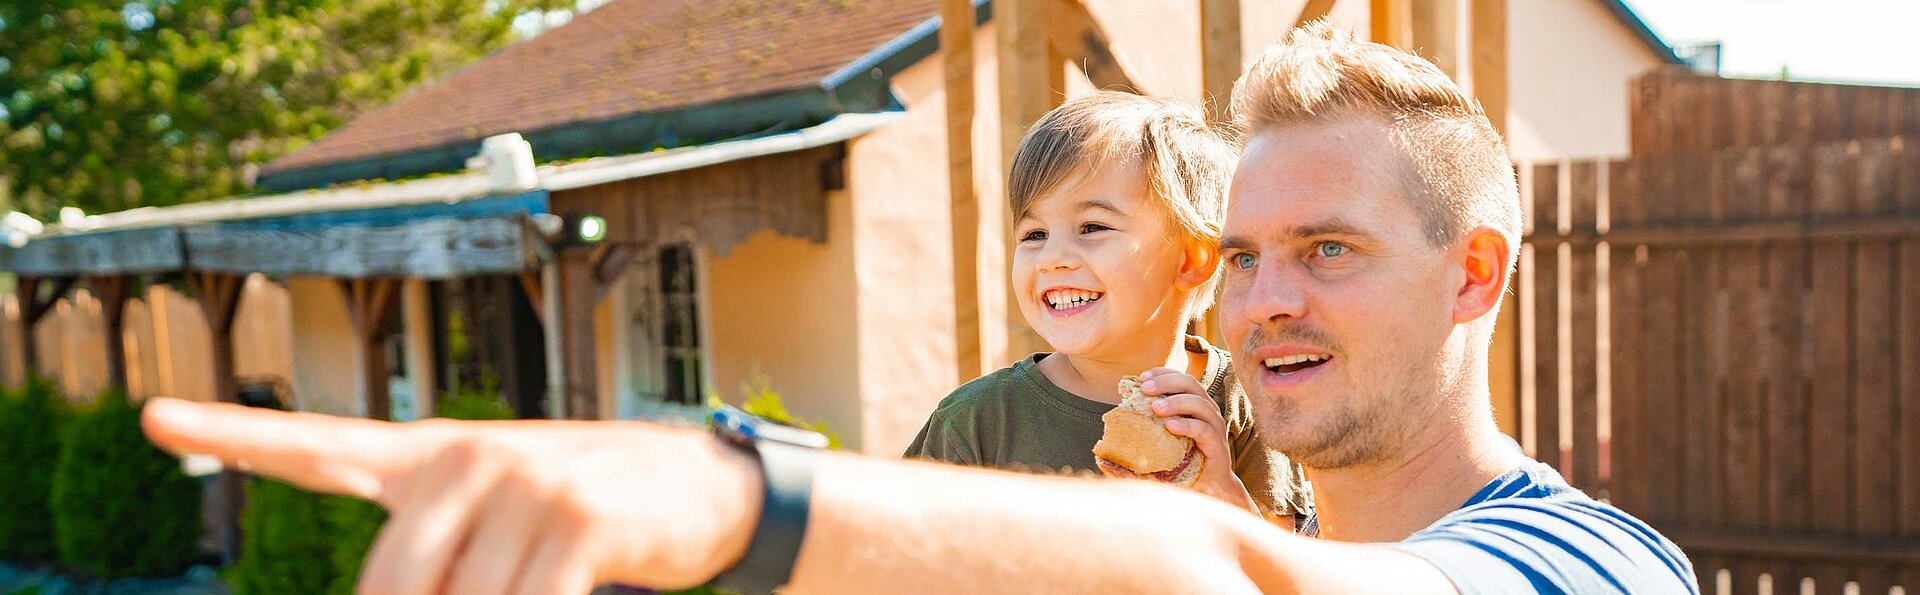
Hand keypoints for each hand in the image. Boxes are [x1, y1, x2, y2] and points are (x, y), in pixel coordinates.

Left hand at [139, 398, 762, 593]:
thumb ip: (437, 554)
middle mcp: (469, 457)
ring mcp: (524, 483)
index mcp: (436, 455)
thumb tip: (401, 594)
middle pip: (395, 584)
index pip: (320, 446)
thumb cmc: (586, 515)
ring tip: (539, 579)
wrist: (700, 491)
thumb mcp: (503, 523)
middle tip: (486, 591)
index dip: (234, 436)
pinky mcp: (577, 519)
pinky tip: (567, 588)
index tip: (155, 418)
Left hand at [1137, 368, 1256, 514]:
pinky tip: (1170, 426)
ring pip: (1199, 403)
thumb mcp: (1157, 447)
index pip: (1180, 378)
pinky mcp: (1217, 444)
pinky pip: (1203, 429)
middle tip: (1145, 389)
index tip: (1142, 378)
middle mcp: (1206, 410)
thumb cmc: (1179, 464)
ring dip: (1176, 401)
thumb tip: (1105, 444)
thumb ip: (1138, 439)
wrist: (1206, 487)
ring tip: (1156, 407)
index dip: (1162, 373)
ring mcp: (1214, 426)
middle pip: (1190, 384)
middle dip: (1166, 382)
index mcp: (1193, 403)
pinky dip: (1186, 424)